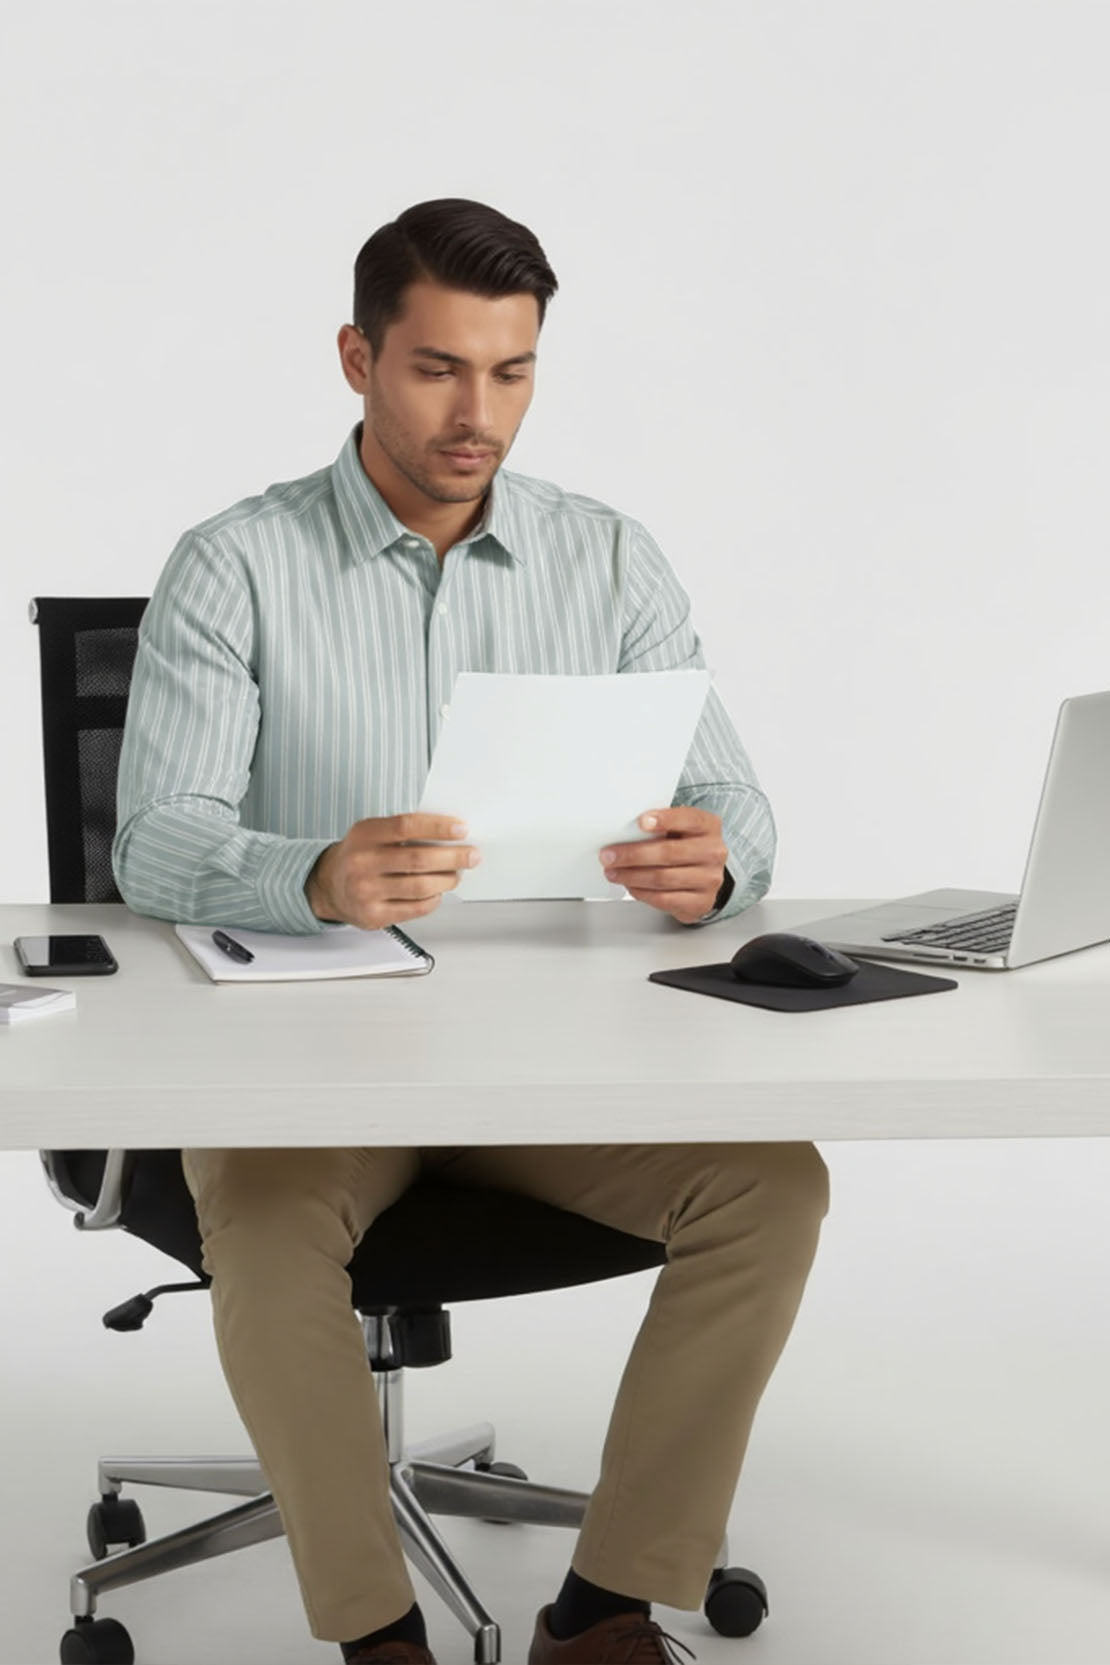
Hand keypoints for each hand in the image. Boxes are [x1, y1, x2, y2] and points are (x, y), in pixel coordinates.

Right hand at [305, 813, 479, 928]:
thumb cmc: (360, 856)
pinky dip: (434, 899)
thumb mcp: (372, 833)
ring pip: (421, 886)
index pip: (406, 826)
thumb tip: (450, 834)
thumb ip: (404, 831)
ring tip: (456, 875)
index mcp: (364, 835)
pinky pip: (416, 908)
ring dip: (447, 880)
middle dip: (453, 857)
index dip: (438, 827)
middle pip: (418, 859)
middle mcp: (362, 863)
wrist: (328, 886)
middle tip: (471, 855)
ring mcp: (366, 892)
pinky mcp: (374, 915)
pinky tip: (438, 892)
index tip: (462, 829)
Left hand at [600, 807, 726, 924]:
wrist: (703, 879)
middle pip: (669, 852)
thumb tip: (623, 831)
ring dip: (632, 875)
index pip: (689, 819)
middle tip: (609, 855)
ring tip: (613, 872)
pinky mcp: (701, 901)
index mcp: (708, 826)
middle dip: (633, 854)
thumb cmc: (685, 848)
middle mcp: (713, 851)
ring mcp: (710, 879)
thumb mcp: (679, 830)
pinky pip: (665, 898)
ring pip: (663, 878)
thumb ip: (660, 827)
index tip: (640, 822)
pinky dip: (642, 892)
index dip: (664, 820)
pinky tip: (630, 886)